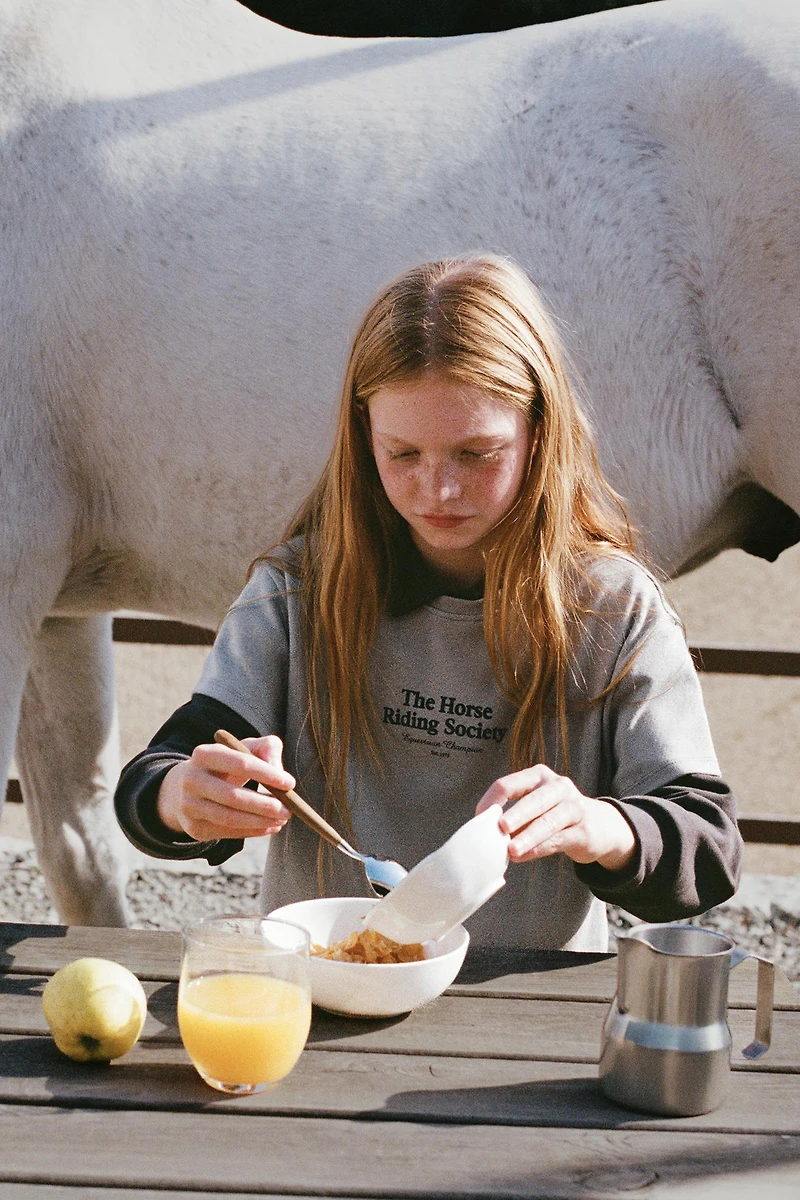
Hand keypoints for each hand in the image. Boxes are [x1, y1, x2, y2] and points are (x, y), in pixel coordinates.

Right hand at [157, 736, 293, 841]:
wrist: (187, 787)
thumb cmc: (226, 765)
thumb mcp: (243, 748)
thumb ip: (267, 748)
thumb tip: (280, 774)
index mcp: (204, 754)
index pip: (240, 763)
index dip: (267, 774)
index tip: (290, 783)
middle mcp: (192, 780)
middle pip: (233, 796)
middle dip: (264, 805)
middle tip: (289, 809)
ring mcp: (190, 806)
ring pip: (230, 818)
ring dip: (261, 821)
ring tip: (282, 819)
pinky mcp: (195, 828)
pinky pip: (228, 832)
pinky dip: (253, 831)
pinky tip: (271, 826)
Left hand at [475, 764, 635, 870]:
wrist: (600, 825)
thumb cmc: (556, 813)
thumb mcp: (536, 805)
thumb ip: (513, 813)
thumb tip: (485, 831)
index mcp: (538, 776)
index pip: (509, 784)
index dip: (492, 801)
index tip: (479, 819)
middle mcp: (558, 787)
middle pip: (533, 800)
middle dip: (516, 814)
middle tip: (500, 827)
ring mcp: (574, 807)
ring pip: (547, 821)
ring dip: (527, 837)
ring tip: (510, 850)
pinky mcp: (584, 831)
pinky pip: (558, 840)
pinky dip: (538, 849)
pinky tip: (524, 856)